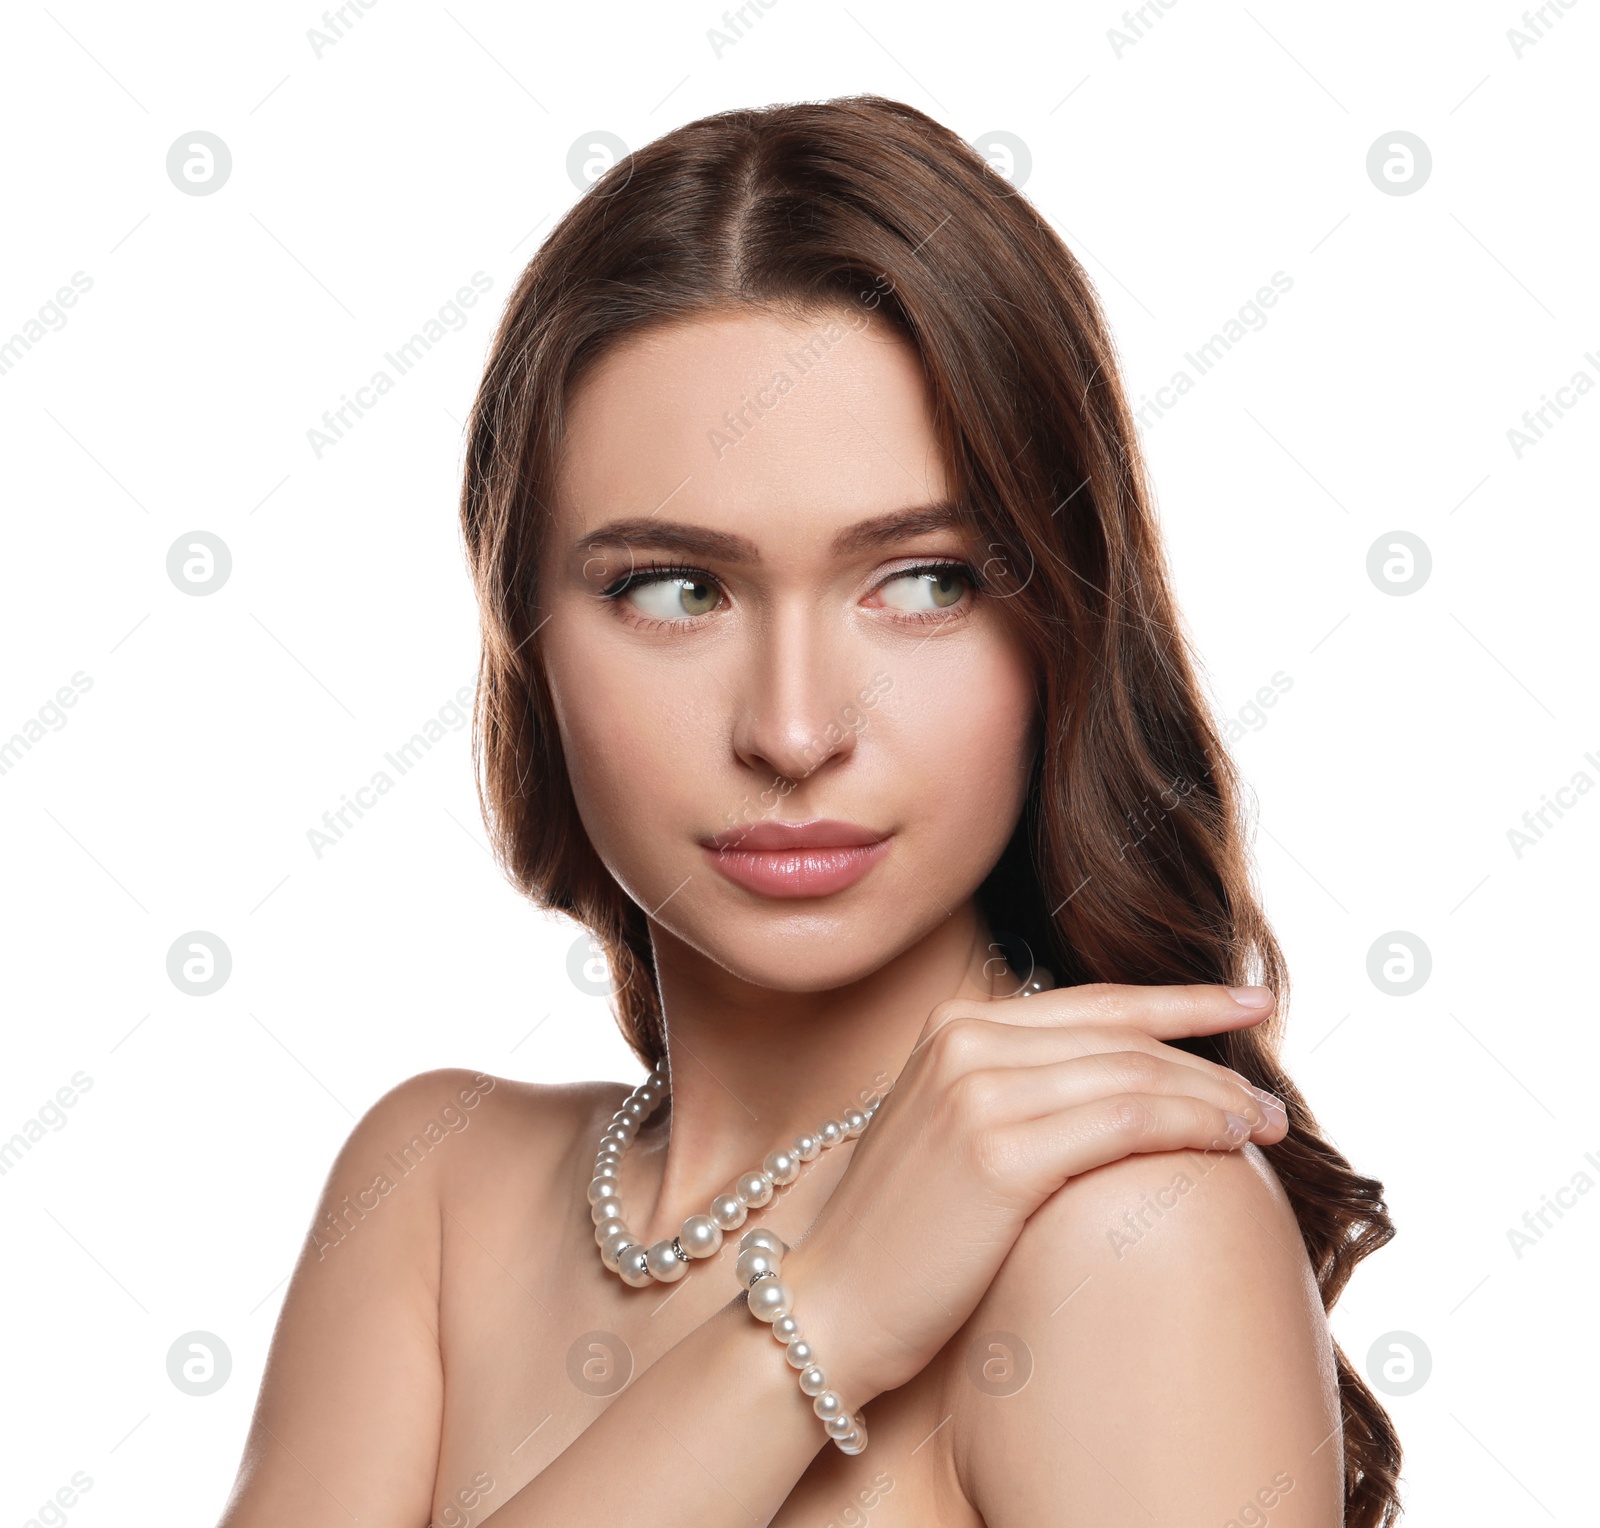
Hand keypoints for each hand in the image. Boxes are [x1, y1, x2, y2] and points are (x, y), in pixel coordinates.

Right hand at [780, 982, 1287, 1405]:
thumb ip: (1014, 1087)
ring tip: (1267, 1124)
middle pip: (1122, 1035)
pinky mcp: (998, 1153)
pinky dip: (1190, 1124)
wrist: (831, 1304)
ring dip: (1215, 1096)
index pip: (1093, 1003)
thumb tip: (1111, 1082)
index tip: (1243, 1002)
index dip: (1178, 1000)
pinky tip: (1230, 1141)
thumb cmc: (902, 1232)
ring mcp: (978, 1091)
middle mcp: (964, 1040)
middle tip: (1271, 1083)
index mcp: (954, 1025)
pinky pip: (1125, 1122)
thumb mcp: (948, 1129)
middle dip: (1208, 1052)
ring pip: (1134, 1075)